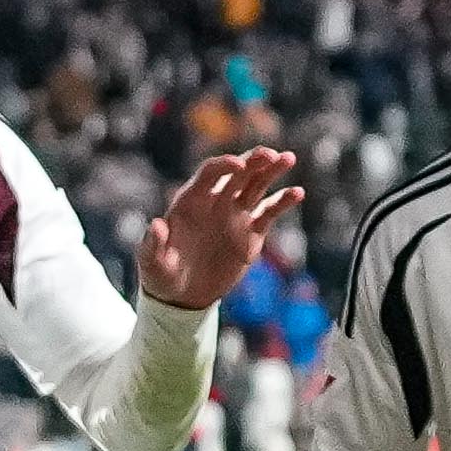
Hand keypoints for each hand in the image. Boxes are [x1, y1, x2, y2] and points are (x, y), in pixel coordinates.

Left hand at [141, 146, 305, 312]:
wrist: (184, 296)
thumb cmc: (161, 277)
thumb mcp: (152, 264)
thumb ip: (153, 245)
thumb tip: (157, 224)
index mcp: (191, 201)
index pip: (209, 173)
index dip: (223, 165)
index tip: (238, 164)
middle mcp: (215, 202)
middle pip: (237, 173)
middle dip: (253, 161)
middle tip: (271, 154)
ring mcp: (235, 215)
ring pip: (256, 186)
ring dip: (272, 171)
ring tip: (288, 158)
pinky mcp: (251, 234)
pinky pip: (269, 213)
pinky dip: (283, 201)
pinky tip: (298, 193)